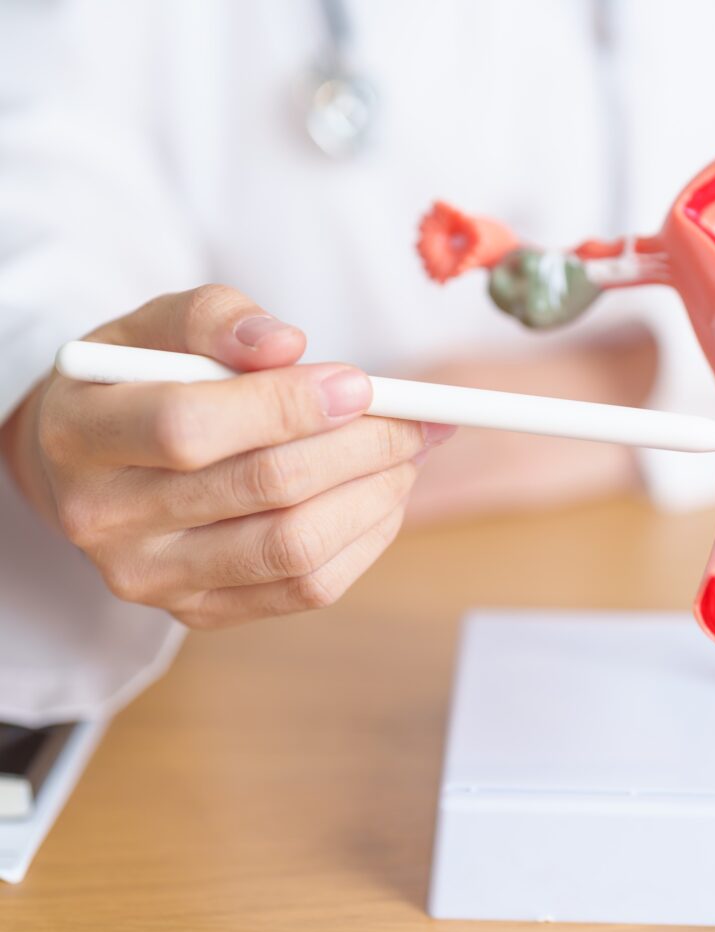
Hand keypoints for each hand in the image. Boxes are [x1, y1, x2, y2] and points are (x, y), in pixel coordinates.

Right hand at [0, 285, 454, 626]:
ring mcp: (154, 579)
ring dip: (374, 495)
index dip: (287, 405)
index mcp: (81, 435)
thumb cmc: (134, 384)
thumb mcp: (153, 327)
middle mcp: (106, 520)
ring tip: (408, 454)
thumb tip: (288, 345)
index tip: (361, 385)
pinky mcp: (199, 612)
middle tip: (416, 419)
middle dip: (360, 447)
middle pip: (262, 488)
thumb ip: (213, 318)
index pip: (190, 426)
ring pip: (295, 548)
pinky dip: (365, 540)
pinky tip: (383, 497)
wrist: (89, 468)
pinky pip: (306, 589)